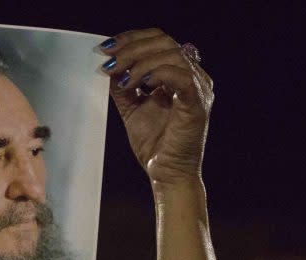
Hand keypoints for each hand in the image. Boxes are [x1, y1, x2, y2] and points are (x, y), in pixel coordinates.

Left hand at [99, 28, 213, 186]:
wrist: (166, 174)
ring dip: (140, 62)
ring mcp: (198, 89)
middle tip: (109, 62)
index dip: (132, 39)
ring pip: (172, 55)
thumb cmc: (155, 145)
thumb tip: (107, 66)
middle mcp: (192, 77)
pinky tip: (139, 83)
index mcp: (178, 75)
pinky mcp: (198, 103)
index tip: (107, 48)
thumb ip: (123, 87)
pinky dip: (158, 73)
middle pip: (164, 42)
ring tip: (122, 79)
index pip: (159, 41)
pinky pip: (181, 77)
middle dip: (132, 48)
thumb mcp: (132, 109)